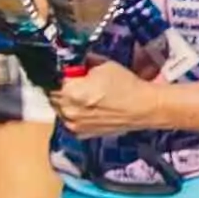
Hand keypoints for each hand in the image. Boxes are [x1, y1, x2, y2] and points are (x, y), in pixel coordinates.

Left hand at [52, 61, 172, 132]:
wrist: (145, 108)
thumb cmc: (125, 84)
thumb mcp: (103, 65)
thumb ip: (83, 64)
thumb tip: (74, 63)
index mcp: (71, 92)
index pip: (54, 80)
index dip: (62, 76)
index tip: (70, 73)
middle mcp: (68, 111)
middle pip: (54, 96)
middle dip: (62, 89)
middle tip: (77, 84)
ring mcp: (74, 125)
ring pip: (61, 110)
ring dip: (67, 103)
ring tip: (84, 97)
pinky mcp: (83, 134)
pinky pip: (71, 121)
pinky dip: (75, 115)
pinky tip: (89, 109)